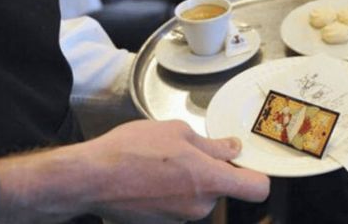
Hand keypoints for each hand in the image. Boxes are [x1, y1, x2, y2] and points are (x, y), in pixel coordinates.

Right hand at [83, 120, 268, 222]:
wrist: (91, 179)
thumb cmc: (132, 151)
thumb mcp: (177, 132)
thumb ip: (212, 145)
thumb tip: (232, 149)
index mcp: (210, 180)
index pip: (257, 189)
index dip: (255, 175)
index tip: (245, 164)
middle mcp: (200, 206)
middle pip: (222, 190)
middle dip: (211, 172)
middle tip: (186, 153)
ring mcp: (180, 218)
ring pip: (198, 196)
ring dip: (189, 181)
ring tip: (162, 164)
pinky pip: (177, 205)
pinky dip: (170, 192)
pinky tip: (150, 178)